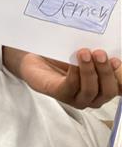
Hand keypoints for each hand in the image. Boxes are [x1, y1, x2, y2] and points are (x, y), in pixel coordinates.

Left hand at [3, 47, 121, 108]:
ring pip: (90, 90)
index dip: (120, 76)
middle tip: (99, 53)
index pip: (119, 87)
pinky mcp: (59, 94)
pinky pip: (71, 87)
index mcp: (102, 86)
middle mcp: (93, 96)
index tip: (116, 59)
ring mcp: (76, 98)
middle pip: (108, 90)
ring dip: (89, 71)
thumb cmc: (62, 55)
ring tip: (84, 53)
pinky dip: (74, 74)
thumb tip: (110, 48)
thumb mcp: (84, 53)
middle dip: (106, 71)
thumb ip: (97, 55)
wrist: (34, 56)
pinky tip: (73, 63)